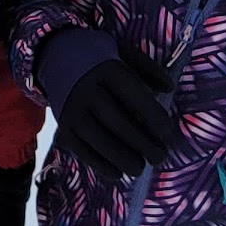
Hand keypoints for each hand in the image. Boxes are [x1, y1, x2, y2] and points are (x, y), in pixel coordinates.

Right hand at [53, 57, 180, 179]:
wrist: (56, 56)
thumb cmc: (99, 57)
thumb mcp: (124, 52)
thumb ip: (148, 69)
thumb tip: (169, 89)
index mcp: (108, 70)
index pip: (133, 95)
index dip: (152, 116)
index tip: (167, 132)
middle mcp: (88, 90)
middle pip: (118, 122)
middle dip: (143, 144)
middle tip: (160, 157)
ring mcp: (73, 110)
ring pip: (99, 140)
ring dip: (123, 159)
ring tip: (140, 168)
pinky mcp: (64, 127)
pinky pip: (82, 150)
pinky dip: (100, 165)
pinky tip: (118, 173)